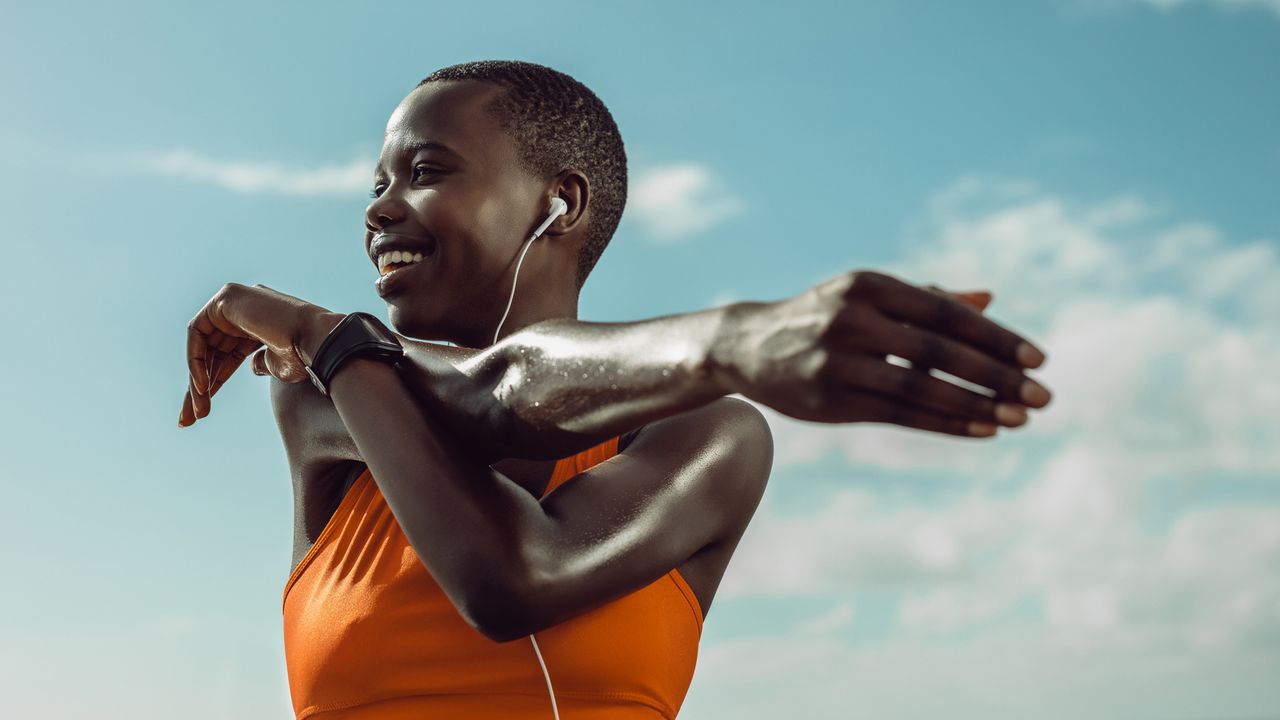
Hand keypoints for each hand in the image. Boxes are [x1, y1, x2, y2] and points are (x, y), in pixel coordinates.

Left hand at [179, 283, 340, 427]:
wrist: (319, 342)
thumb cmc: (305, 357)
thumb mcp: (278, 365)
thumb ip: (261, 363)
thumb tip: (253, 366)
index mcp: (259, 324)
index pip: (226, 355)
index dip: (214, 382)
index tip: (203, 411)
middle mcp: (246, 308)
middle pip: (210, 351)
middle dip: (199, 386)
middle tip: (190, 418)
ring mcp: (236, 299)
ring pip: (201, 345)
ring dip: (197, 379)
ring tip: (198, 409)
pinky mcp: (227, 297)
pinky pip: (198, 333)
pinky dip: (195, 360)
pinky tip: (201, 386)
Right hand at [716, 270, 1049, 436]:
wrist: (749, 346)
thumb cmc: (823, 316)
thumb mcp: (869, 296)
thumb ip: (928, 298)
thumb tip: (991, 299)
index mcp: (870, 285)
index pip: (947, 312)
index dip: (996, 336)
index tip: (1039, 359)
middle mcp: (853, 320)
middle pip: (940, 352)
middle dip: (997, 376)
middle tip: (1043, 396)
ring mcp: (838, 362)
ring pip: (922, 389)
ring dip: (977, 406)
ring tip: (1020, 419)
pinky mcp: (831, 400)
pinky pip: (900, 415)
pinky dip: (946, 423)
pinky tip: (983, 429)